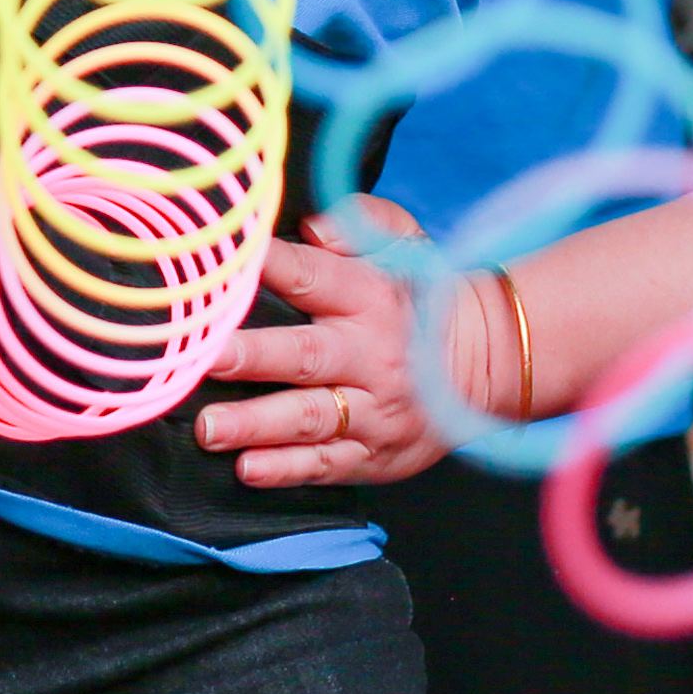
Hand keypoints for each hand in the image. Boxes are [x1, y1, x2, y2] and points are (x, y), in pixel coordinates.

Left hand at [196, 204, 523, 490]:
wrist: (486, 363)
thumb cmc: (424, 298)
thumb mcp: (406, 245)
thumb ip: (362, 223)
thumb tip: (313, 227)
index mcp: (370, 298)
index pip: (311, 277)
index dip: (268, 269)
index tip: (223, 268)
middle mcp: (369, 355)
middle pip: (304, 356)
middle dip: (251, 358)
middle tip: (206, 359)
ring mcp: (372, 410)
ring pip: (308, 418)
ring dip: (255, 424)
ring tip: (209, 428)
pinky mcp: (372, 454)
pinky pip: (326, 465)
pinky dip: (286, 469)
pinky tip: (248, 470)